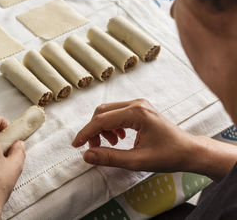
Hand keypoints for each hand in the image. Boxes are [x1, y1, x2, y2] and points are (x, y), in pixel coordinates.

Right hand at [72, 99, 200, 172]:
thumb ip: (110, 157)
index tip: (76, 145)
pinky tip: (119, 138)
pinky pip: (116, 113)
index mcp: (137, 113)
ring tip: (111, 145)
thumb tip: (87, 155)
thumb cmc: (169, 155)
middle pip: (102, 112)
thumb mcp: (137, 161)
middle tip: (95, 148)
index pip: (101, 120)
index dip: (86, 133)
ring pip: (108, 112)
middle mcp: (136, 104)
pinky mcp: (139, 109)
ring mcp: (138, 105)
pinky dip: (111, 126)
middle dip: (94, 130)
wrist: (189, 151)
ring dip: (102, 128)